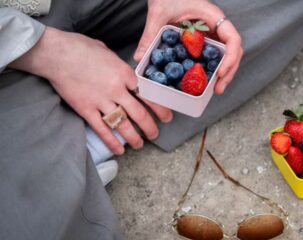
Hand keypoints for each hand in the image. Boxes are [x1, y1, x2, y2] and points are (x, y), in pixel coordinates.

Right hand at [10, 27, 172, 154]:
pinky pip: (102, 130)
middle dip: (150, 127)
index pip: (148, 95)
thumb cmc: (81, 48)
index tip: (166, 116)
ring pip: (123, 125)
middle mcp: (117, 90)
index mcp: (125, 74)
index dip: (160, 107)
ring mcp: (101, 102)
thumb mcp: (107, 52)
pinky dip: (112, 142)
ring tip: (140, 144)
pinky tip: (119, 151)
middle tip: (155, 134)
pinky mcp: (86, 110)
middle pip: (140, 114)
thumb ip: (119, 65)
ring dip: (134, 137)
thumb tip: (124, 72)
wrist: (56, 54)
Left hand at [134, 0, 242, 94]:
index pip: (232, 38)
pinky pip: (213, 56)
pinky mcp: (205, 41)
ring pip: (226, 56)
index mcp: (212, 17)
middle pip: (233, 52)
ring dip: (223, 73)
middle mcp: (216, 27)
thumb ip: (150, 35)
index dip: (230, 58)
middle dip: (228, 72)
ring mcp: (212, 35)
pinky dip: (212, 69)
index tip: (220, 73)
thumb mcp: (158, 14)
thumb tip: (140, 57)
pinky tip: (204, 81)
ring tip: (214, 90)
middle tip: (218, 89)